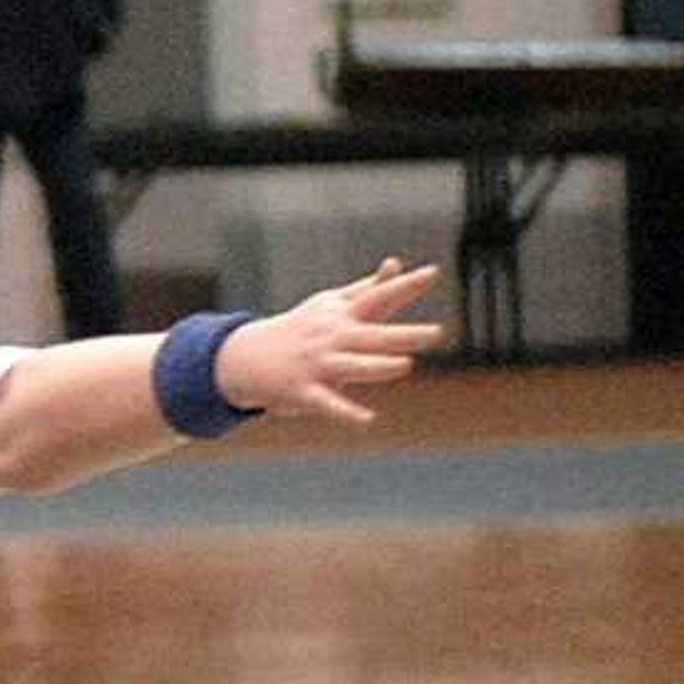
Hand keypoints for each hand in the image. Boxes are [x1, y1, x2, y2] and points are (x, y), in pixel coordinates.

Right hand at [214, 260, 444, 425]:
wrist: (247, 357)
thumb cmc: (302, 328)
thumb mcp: (331, 304)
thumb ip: (368, 288)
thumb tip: (396, 263)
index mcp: (342, 315)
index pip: (378, 297)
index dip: (405, 285)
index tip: (432, 273)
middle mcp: (331, 338)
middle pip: (372, 336)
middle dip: (403, 335)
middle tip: (437, 333)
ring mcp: (317, 365)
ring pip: (353, 367)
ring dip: (378, 367)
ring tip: (405, 366)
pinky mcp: (303, 393)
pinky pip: (327, 404)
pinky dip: (346, 413)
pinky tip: (368, 421)